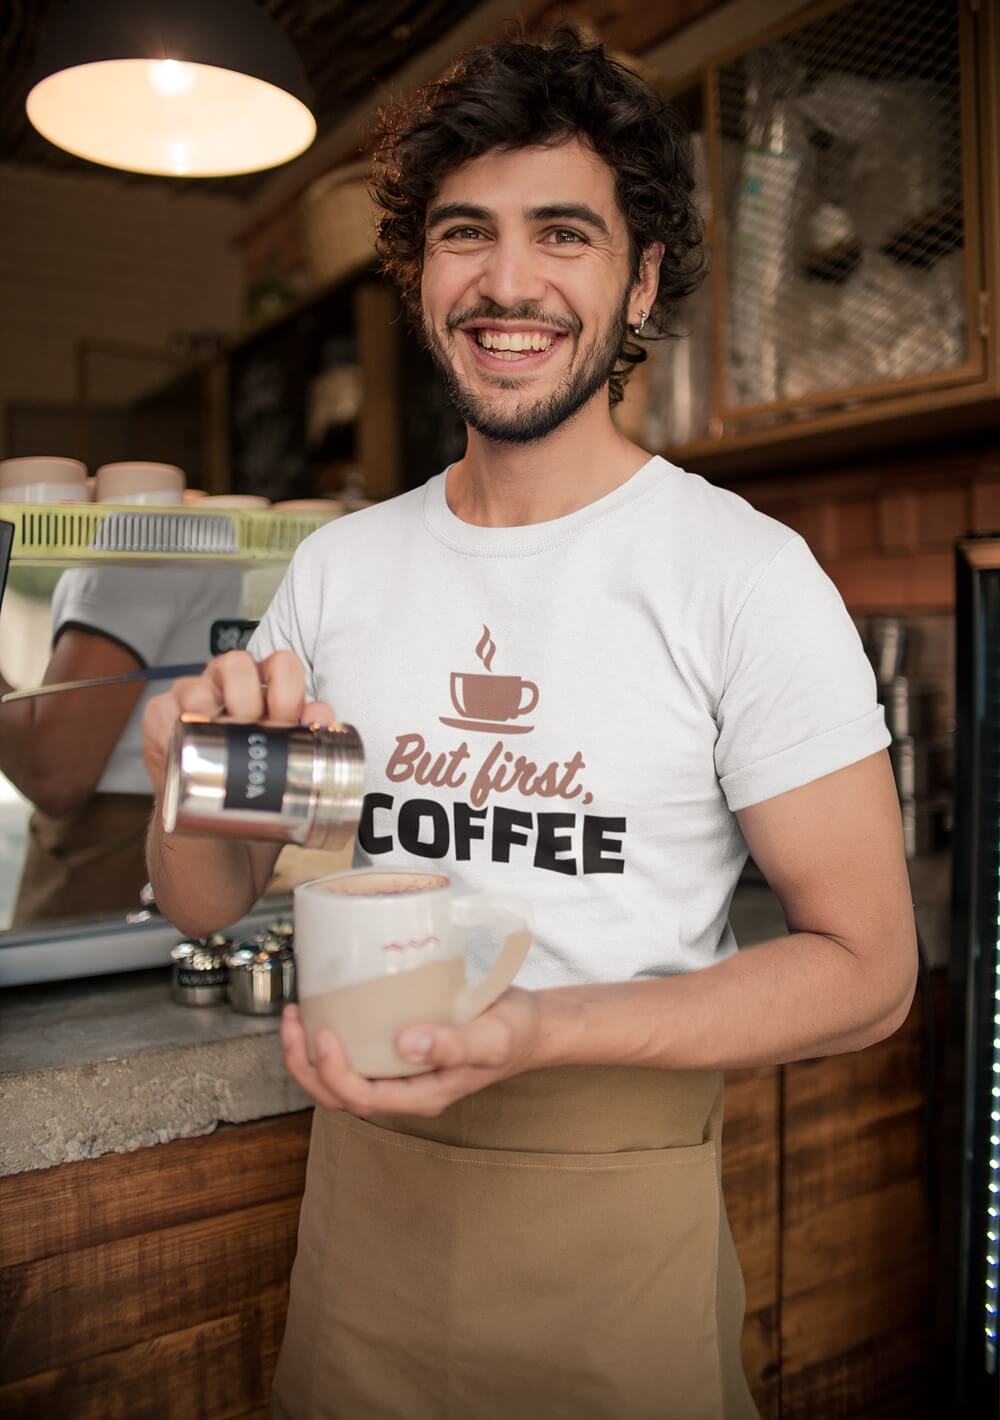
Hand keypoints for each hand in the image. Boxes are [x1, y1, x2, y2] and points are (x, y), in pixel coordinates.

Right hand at [142, 648, 334, 796]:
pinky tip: (183, 738)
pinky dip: (173, 724)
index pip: (281, 664)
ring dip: (208, 707)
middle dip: (247, 697)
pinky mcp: (162, 718)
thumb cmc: (255, 783)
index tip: (285, 717)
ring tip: (216, 730)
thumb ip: (309, 739)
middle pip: (236, 664)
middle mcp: (228, 685)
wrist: (217, 828)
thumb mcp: (287, 763)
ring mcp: (192, 698)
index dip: (286, 686)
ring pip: (197, 685)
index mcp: (266, 689)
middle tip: (251, 728)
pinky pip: (163, 710)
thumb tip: (321, 716)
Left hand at [279, 989, 543, 1117]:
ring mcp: (401, 1073)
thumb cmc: (514, 1033)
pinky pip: (355, 1055)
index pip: (362, 1098)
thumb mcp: (490, 1038)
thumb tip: (404, 1043)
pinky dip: (330, 1039)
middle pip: (339, 1095)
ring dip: (308, 1054)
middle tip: (291, 1023)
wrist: (532, 1026)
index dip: (334, 1073)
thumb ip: (452, 1044)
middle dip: (305, 1065)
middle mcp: (405, 1090)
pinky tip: (324, 1009)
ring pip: (341, 1078)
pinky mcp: (399, 1050)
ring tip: (295, 1016)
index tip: (323, 1035)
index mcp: (421, 1096)